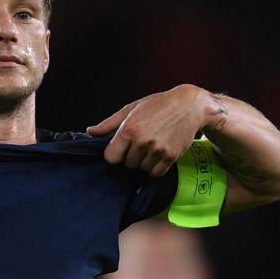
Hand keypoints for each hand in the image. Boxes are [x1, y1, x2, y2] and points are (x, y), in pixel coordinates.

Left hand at [87, 84, 210, 176]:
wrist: (190, 106)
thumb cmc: (158, 105)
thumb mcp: (132, 109)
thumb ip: (109, 124)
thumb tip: (90, 132)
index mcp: (129, 129)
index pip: (111, 157)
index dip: (115, 154)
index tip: (122, 148)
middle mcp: (142, 141)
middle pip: (127, 164)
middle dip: (131, 156)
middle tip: (142, 142)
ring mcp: (157, 150)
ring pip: (141, 169)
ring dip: (144, 161)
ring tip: (153, 145)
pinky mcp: (170, 157)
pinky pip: (155, 173)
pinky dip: (155, 167)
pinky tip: (159, 154)